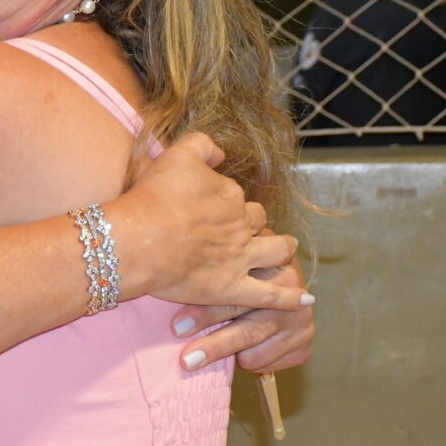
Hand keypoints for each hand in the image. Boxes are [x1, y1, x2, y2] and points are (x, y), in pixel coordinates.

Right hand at [108, 133, 307, 311]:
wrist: (140, 239)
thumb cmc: (153, 198)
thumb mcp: (176, 155)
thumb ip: (202, 146)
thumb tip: (221, 154)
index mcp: (229, 195)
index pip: (235, 195)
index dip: (225, 200)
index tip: (209, 205)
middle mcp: (241, 225)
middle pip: (258, 220)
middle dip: (258, 222)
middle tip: (251, 227)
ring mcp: (241, 258)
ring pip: (275, 251)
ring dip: (284, 249)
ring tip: (288, 248)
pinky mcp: (232, 288)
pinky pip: (268, 295)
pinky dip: (289, 298)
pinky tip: (305, 300)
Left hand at [167, 253, 314, 372]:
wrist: (288, 288)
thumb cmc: (246, 271)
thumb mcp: (233, 261)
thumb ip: (213, 272)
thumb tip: (166, 284)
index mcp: (272, 268)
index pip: (235, 295)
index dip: (205, 312)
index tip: (176, 327)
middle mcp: (293, 296)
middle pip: (247, 329)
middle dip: (215, 346)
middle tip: (187, 359)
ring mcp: (301, 322)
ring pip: (254, 353)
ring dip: (229, 355)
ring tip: (208, 351)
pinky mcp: (304, 346)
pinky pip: (265, 364)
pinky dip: (248, 360)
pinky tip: (241, 349)